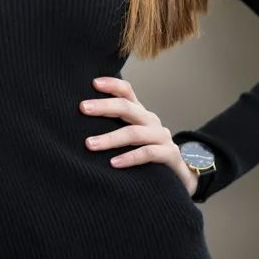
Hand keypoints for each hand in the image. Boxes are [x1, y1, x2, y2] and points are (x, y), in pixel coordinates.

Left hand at [81, 76, 197, 196]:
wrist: (180, 176)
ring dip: (110, 138)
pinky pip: (148, 153)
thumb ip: (112, 127)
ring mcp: (161, 137)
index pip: (127, 92)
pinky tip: (113, 163)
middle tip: (82, 108)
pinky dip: (129, 158)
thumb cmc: (146, 154)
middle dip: (103, 106)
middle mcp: (150, 121)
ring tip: (89, 144)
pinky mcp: (169, 155)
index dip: (112, 85)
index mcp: (140, 113)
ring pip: (134, 133)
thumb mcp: (130, 137)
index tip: (93, 83)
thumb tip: (78, 122)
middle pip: (127, 107)